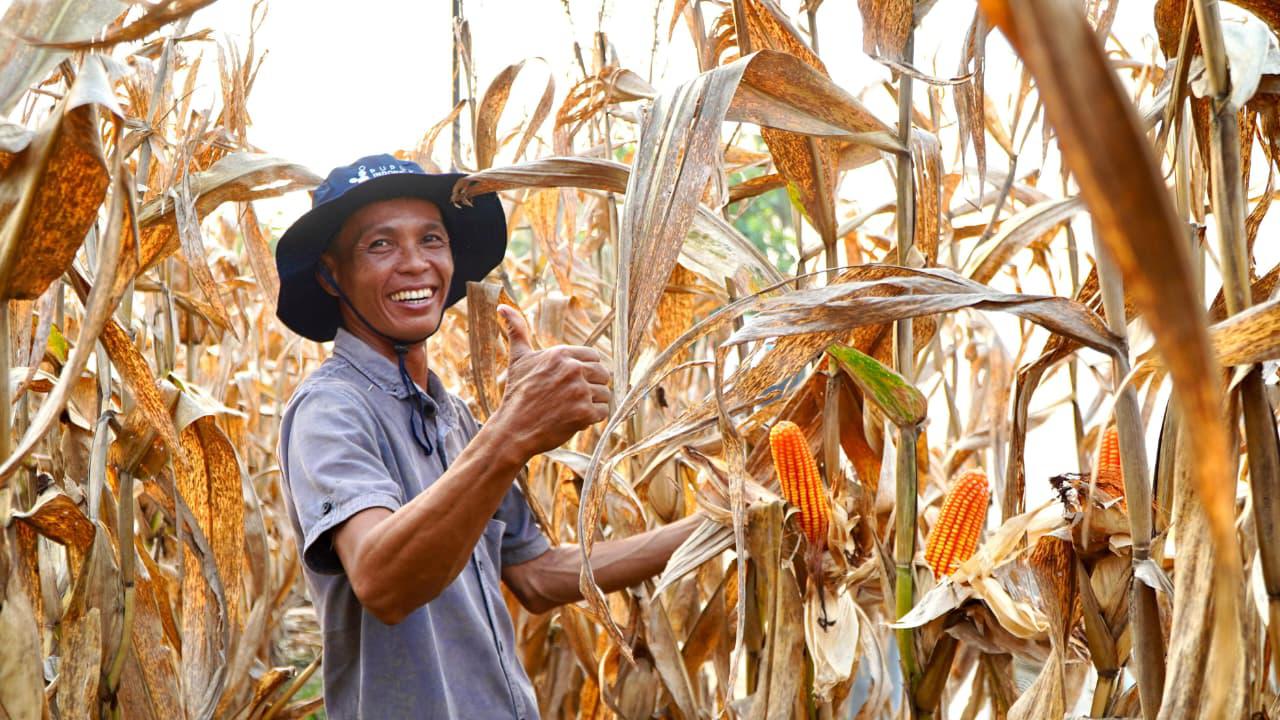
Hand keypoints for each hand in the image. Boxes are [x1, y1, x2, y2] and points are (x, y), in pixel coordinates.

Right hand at [494, 304, 610, 456]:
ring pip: (605, 394)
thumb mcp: (518, 359)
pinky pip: (603, 412)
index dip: (586, 371)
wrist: (513, 429)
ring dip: (593, 404)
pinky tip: (574, 420)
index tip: (572, 382)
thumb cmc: (516, 394)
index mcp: (560, 354)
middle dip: (592, 386)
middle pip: (603, 374)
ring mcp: (579, 391)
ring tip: (571, 409)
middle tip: (572, 398)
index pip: (594, 357)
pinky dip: (592, 419)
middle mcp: (572, 369)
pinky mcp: (584, 413)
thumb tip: (502, 306)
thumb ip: (517, 330)